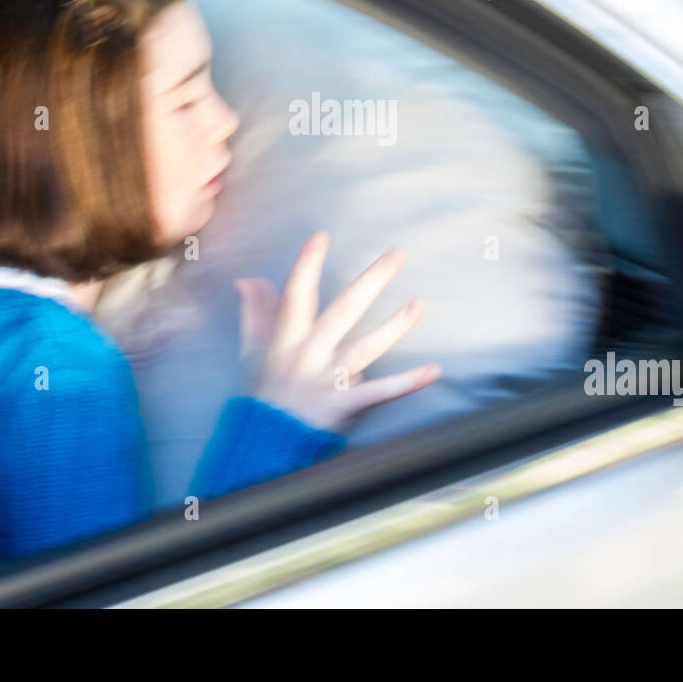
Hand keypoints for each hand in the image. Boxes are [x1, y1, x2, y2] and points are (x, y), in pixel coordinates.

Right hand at [235, 232, 439, 431]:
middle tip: (397, 254)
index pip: (295, 295)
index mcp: (286, 338)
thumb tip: (249, 280)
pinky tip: (433, 371)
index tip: (320, 237)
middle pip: (344, 310)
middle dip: (371, 280)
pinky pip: (380, 392)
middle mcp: (309, 354)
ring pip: (367, 347)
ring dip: (395, 325)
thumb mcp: (252, 351)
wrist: (266, 444)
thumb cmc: (263, 392)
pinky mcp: (346, 404)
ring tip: (419, 304)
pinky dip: (407, 383)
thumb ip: (255, 314)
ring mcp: (329, 379)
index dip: (306, 265)